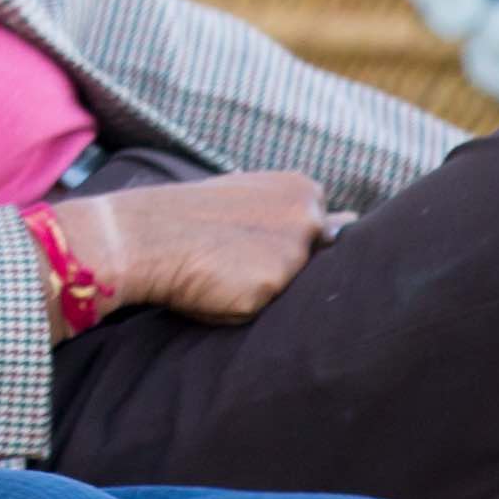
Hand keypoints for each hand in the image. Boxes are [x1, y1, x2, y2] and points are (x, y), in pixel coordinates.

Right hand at [47, 170, 327, 325]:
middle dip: (289, 269)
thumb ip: (296, 214)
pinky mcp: (273, 284)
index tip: (255, 245)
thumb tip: (353, 223)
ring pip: (293, 290)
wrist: (145, 234)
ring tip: (225, 273)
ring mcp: (294, 251)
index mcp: (303, 188)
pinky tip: (218, 289)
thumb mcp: (252, 201)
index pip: (328, 233)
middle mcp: (308, 215)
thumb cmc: (195, 220)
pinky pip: (266, 310)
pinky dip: (246, 307)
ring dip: (267, 290)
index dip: (290, 246)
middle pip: (318, 263)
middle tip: (238, 260)